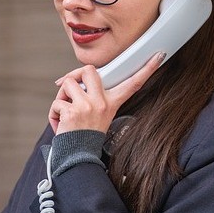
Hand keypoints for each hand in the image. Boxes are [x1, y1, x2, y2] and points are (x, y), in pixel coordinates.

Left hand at [48, 51, 165, 134]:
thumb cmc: (85, 136)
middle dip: (74, 74)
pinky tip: (60, 125)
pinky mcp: (72, 112)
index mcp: (111, 103)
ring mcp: (87, 106)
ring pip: (67, 84)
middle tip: (70, 88)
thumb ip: (92, 98)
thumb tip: (73, 82)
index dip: (147, 69)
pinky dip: (53, 114)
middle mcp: (101, 103)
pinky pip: (56, 103)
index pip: (132, 84)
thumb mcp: (97, 116)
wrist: (78, 157)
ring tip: (65, 112)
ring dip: (60, 97)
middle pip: (89, 70)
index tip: (159, 55)